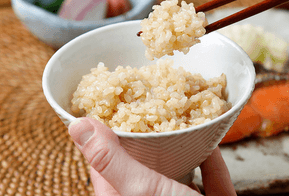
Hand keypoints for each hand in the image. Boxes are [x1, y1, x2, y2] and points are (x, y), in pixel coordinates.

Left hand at [68, 117, 236, 195]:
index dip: (105, 133)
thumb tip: (78, 126)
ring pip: (177, 168)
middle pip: (144, 161)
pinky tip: (210, 140)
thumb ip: (111, 160)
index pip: (105, 162)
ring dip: (180, 145)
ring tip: (178, 115)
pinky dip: (209, 158)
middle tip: (148, 102)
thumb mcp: (142, 189)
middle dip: (148, 133)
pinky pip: (207, 175)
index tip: (110, 106)